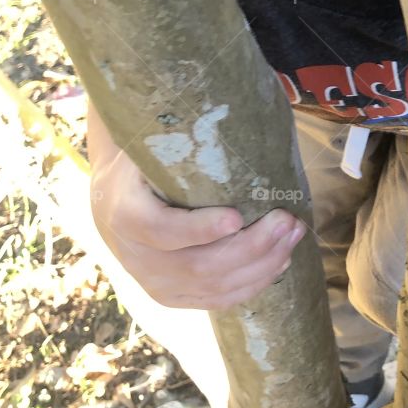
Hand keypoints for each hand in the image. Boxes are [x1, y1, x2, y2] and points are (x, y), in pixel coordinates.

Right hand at [89, 125, 306, 310]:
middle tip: (288, 220)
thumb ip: (180, 140)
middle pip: (199, 265)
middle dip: (252, 245)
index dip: (200, 228)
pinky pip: (216, 301)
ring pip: (213, 287)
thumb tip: (234, 107)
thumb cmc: (145, 160)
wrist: (114, 196)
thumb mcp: (148, 145)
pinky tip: (279, 262)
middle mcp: (135, 256)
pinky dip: (252, 284)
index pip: (162, 230)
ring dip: (262, 264)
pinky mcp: (172, 297)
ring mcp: (153, 283)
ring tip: (294, 235)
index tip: (237, 216)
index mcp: (124, 213)